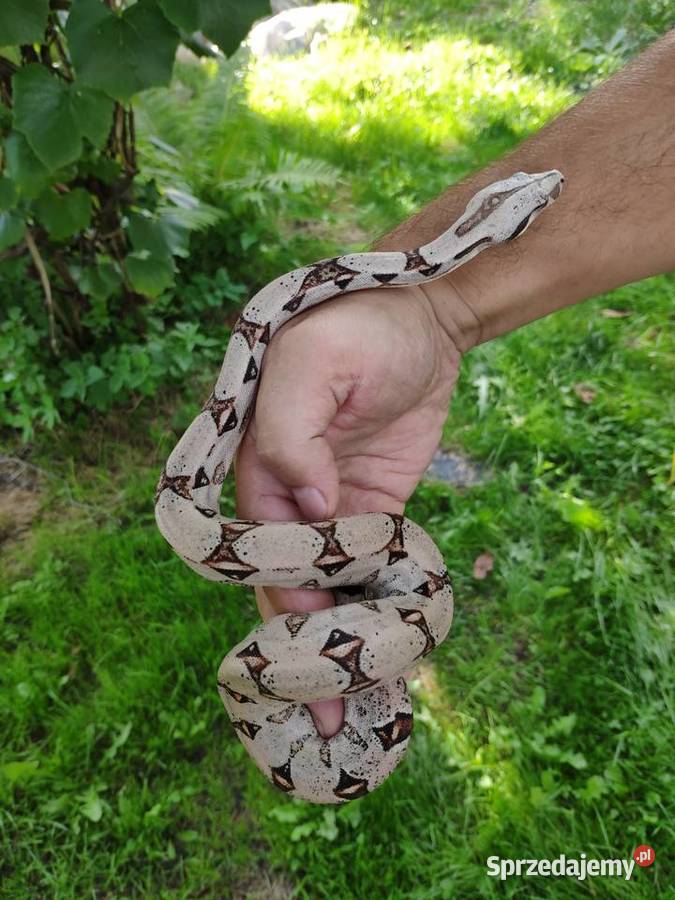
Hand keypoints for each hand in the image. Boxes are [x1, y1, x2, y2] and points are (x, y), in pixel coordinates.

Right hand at [234, 283, 459, 736]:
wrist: (425, 316)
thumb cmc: (357, 326)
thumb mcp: (314, 363)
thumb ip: (292, 433)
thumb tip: (308, 505)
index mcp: (257, 462)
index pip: (260, 547)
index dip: (282, 599)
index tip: (308, 649)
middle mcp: (290, 491)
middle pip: (291, 580)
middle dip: (307, 643)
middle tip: (329, 713)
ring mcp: (336, 504)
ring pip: (331, 584)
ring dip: (343, 637)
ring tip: (359, 704)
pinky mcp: (380, 506)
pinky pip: (374, 564)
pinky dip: (378, 604)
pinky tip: (390, 650)